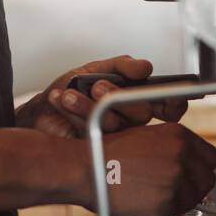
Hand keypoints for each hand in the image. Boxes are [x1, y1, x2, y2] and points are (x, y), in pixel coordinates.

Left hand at [15, 55, 189, 138]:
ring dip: (89, 105)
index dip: (174, 102)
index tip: (172, 95)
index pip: (168, 106)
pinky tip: (60, 99)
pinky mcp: (97, 149)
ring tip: (69, 94)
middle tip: (97, 86)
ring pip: (115, 124)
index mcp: (137, 100)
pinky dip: (74, 111)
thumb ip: (122, 66)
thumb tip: (146, 67)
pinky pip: (93, 132)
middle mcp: (131, 122)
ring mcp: (116, 139)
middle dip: (119, 97)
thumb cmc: (72, 89)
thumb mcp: (96, 70)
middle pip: (141, 113)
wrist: (41, 111)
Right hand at [95, 123, 215, 215]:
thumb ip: (173, 147)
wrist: (85, 170)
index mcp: (178, 136)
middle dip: (194, 184)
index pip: (211, 157)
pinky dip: (164, 210)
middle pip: (208, 179)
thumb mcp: (146, 135)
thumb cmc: (108, 153)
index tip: (192, 172)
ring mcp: (175, 182)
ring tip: (153, 192)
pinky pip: (176, 212)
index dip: (200, 166)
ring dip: (179, 198)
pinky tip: (145, 200)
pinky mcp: (165, 205)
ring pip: (194, 198)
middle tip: (173, 186)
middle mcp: (181, 157)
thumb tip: (192, 163)